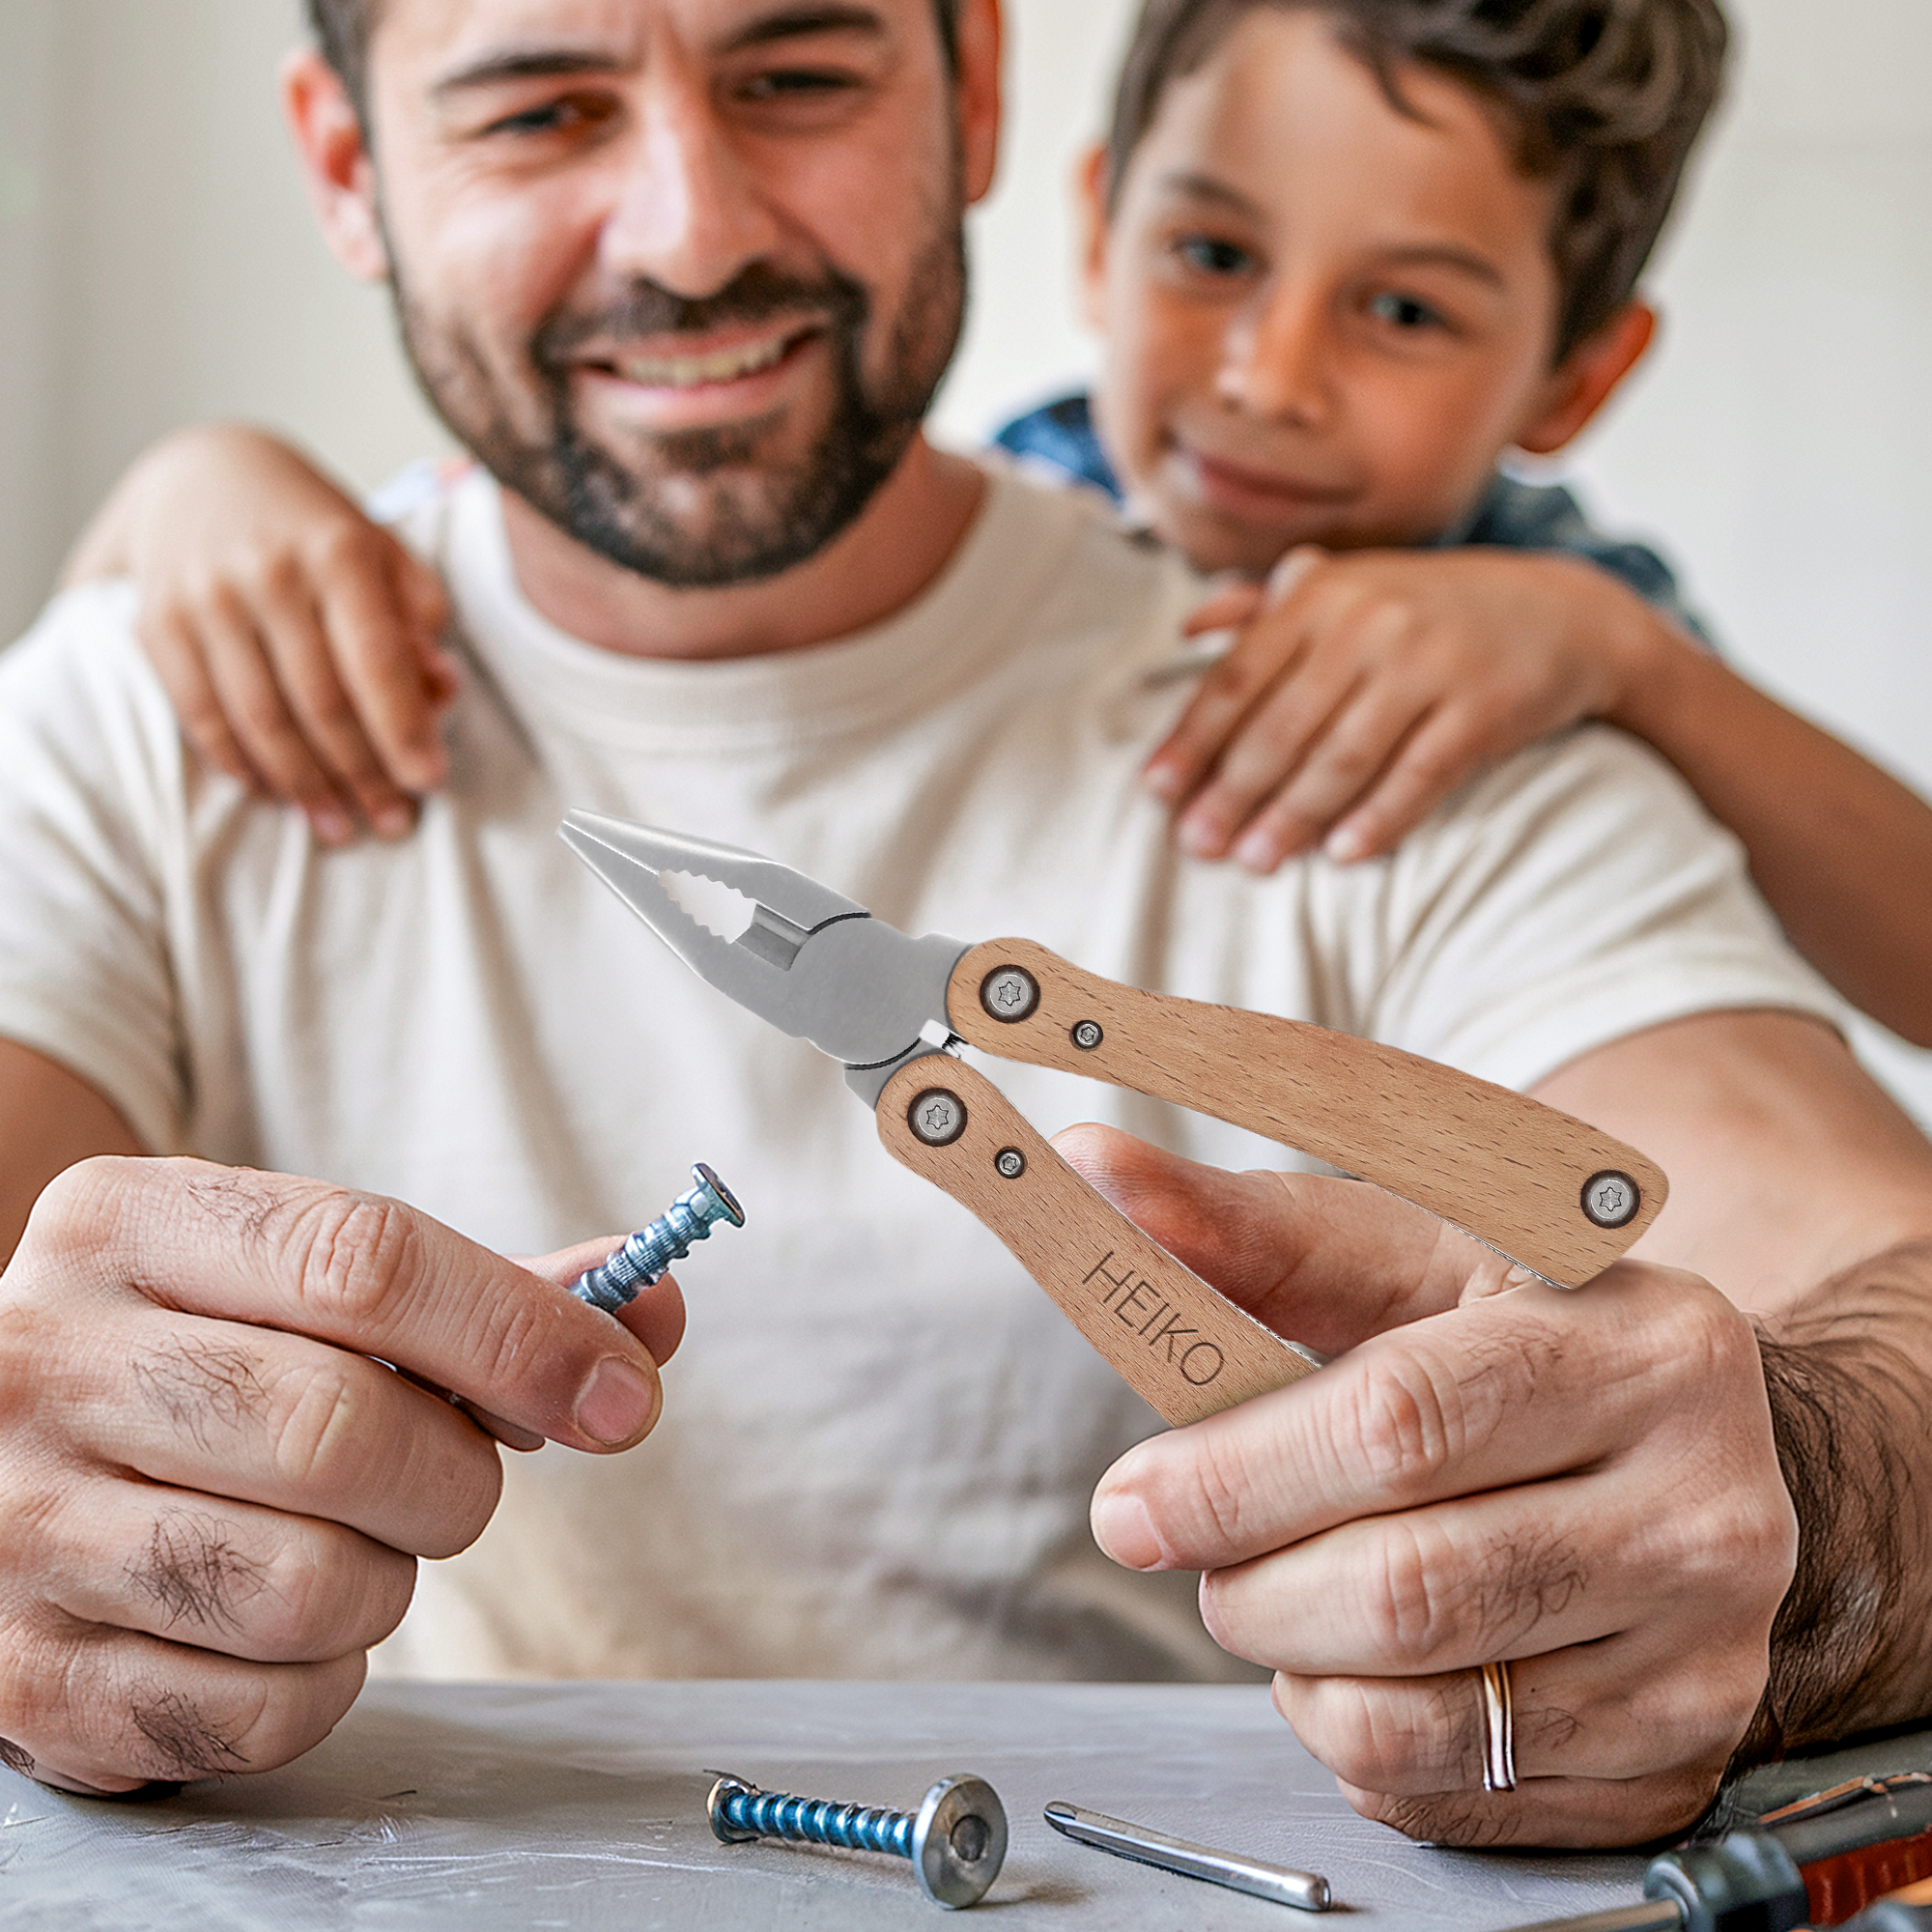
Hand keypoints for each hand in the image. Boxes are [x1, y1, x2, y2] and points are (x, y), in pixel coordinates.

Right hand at [0, 1157, 679, 1793]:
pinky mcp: (22, 1680)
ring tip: (345, 1543)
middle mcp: (41, 1359)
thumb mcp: (313, 1288)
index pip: (366, 1261)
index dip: (523, 1335)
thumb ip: (488, 1294)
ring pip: (305, 1585)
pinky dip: (322, 1681)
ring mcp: (13, 1524)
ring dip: (386, 1582)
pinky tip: (279, 1627)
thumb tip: (652, 1309)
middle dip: (455, 1476)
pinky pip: (260, 1707)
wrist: (1, 1468)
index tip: (622, 1395)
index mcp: (128, 1224)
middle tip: (453, 1480)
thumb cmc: (209, 1364)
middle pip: (341, 1429)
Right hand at [63, 426, 458, 847]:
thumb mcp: (383, 551)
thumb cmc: (316, 529)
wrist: (205, 475)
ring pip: (261, 720)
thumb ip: (419, 617)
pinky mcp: (156, 623)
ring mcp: (205, 598)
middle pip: (322, 703)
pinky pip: (200, 715)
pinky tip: (275, 794)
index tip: (431, 782)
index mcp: (338, 550)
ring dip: (305, 786)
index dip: (406, 731)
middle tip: (394, 820)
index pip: (377, 662)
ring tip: (339, 825)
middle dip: (363, 774)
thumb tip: (440, 692)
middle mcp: (268, 573)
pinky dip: (240, 764)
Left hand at [1058, 1124, 1794, 1847]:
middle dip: (1249, 1585)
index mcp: (1636, 1345)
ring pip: (1414, 1719)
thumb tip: (1095, 1168)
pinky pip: (1445, 1797)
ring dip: (1293, 1667)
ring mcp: (1703, 1660)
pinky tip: (1370, 1659)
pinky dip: (1355, 1737)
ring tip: (1292, 1593)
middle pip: (1405, 1591)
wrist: (1700, 1458)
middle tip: (1203, 1551)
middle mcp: (1701, 1510)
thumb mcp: (1409, 1253)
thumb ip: (1252, 1226)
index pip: (1404, 1426)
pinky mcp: (1673, 1773)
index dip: (1238, 1474)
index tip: (1130, 1500)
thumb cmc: (1518, 1337)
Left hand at [1143, 547, 1663, 872]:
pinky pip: (1420, 775)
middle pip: (1284, 725)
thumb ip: (1268, 606)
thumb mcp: (1352, 586)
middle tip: (1196, 845)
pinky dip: (1379, 818)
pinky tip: (1341, 855)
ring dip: (1292, 816)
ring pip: (1344, 756)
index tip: (1156, 790)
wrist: (1564, 613)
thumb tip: (1188, 628)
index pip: (1241, 675)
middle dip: (1232, 791)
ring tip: (1253, 861)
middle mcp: (1372, 622)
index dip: (1195, 737)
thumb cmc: (1429, 610)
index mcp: (1324, 594)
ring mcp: (1431, 664)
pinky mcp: (1485, 707)